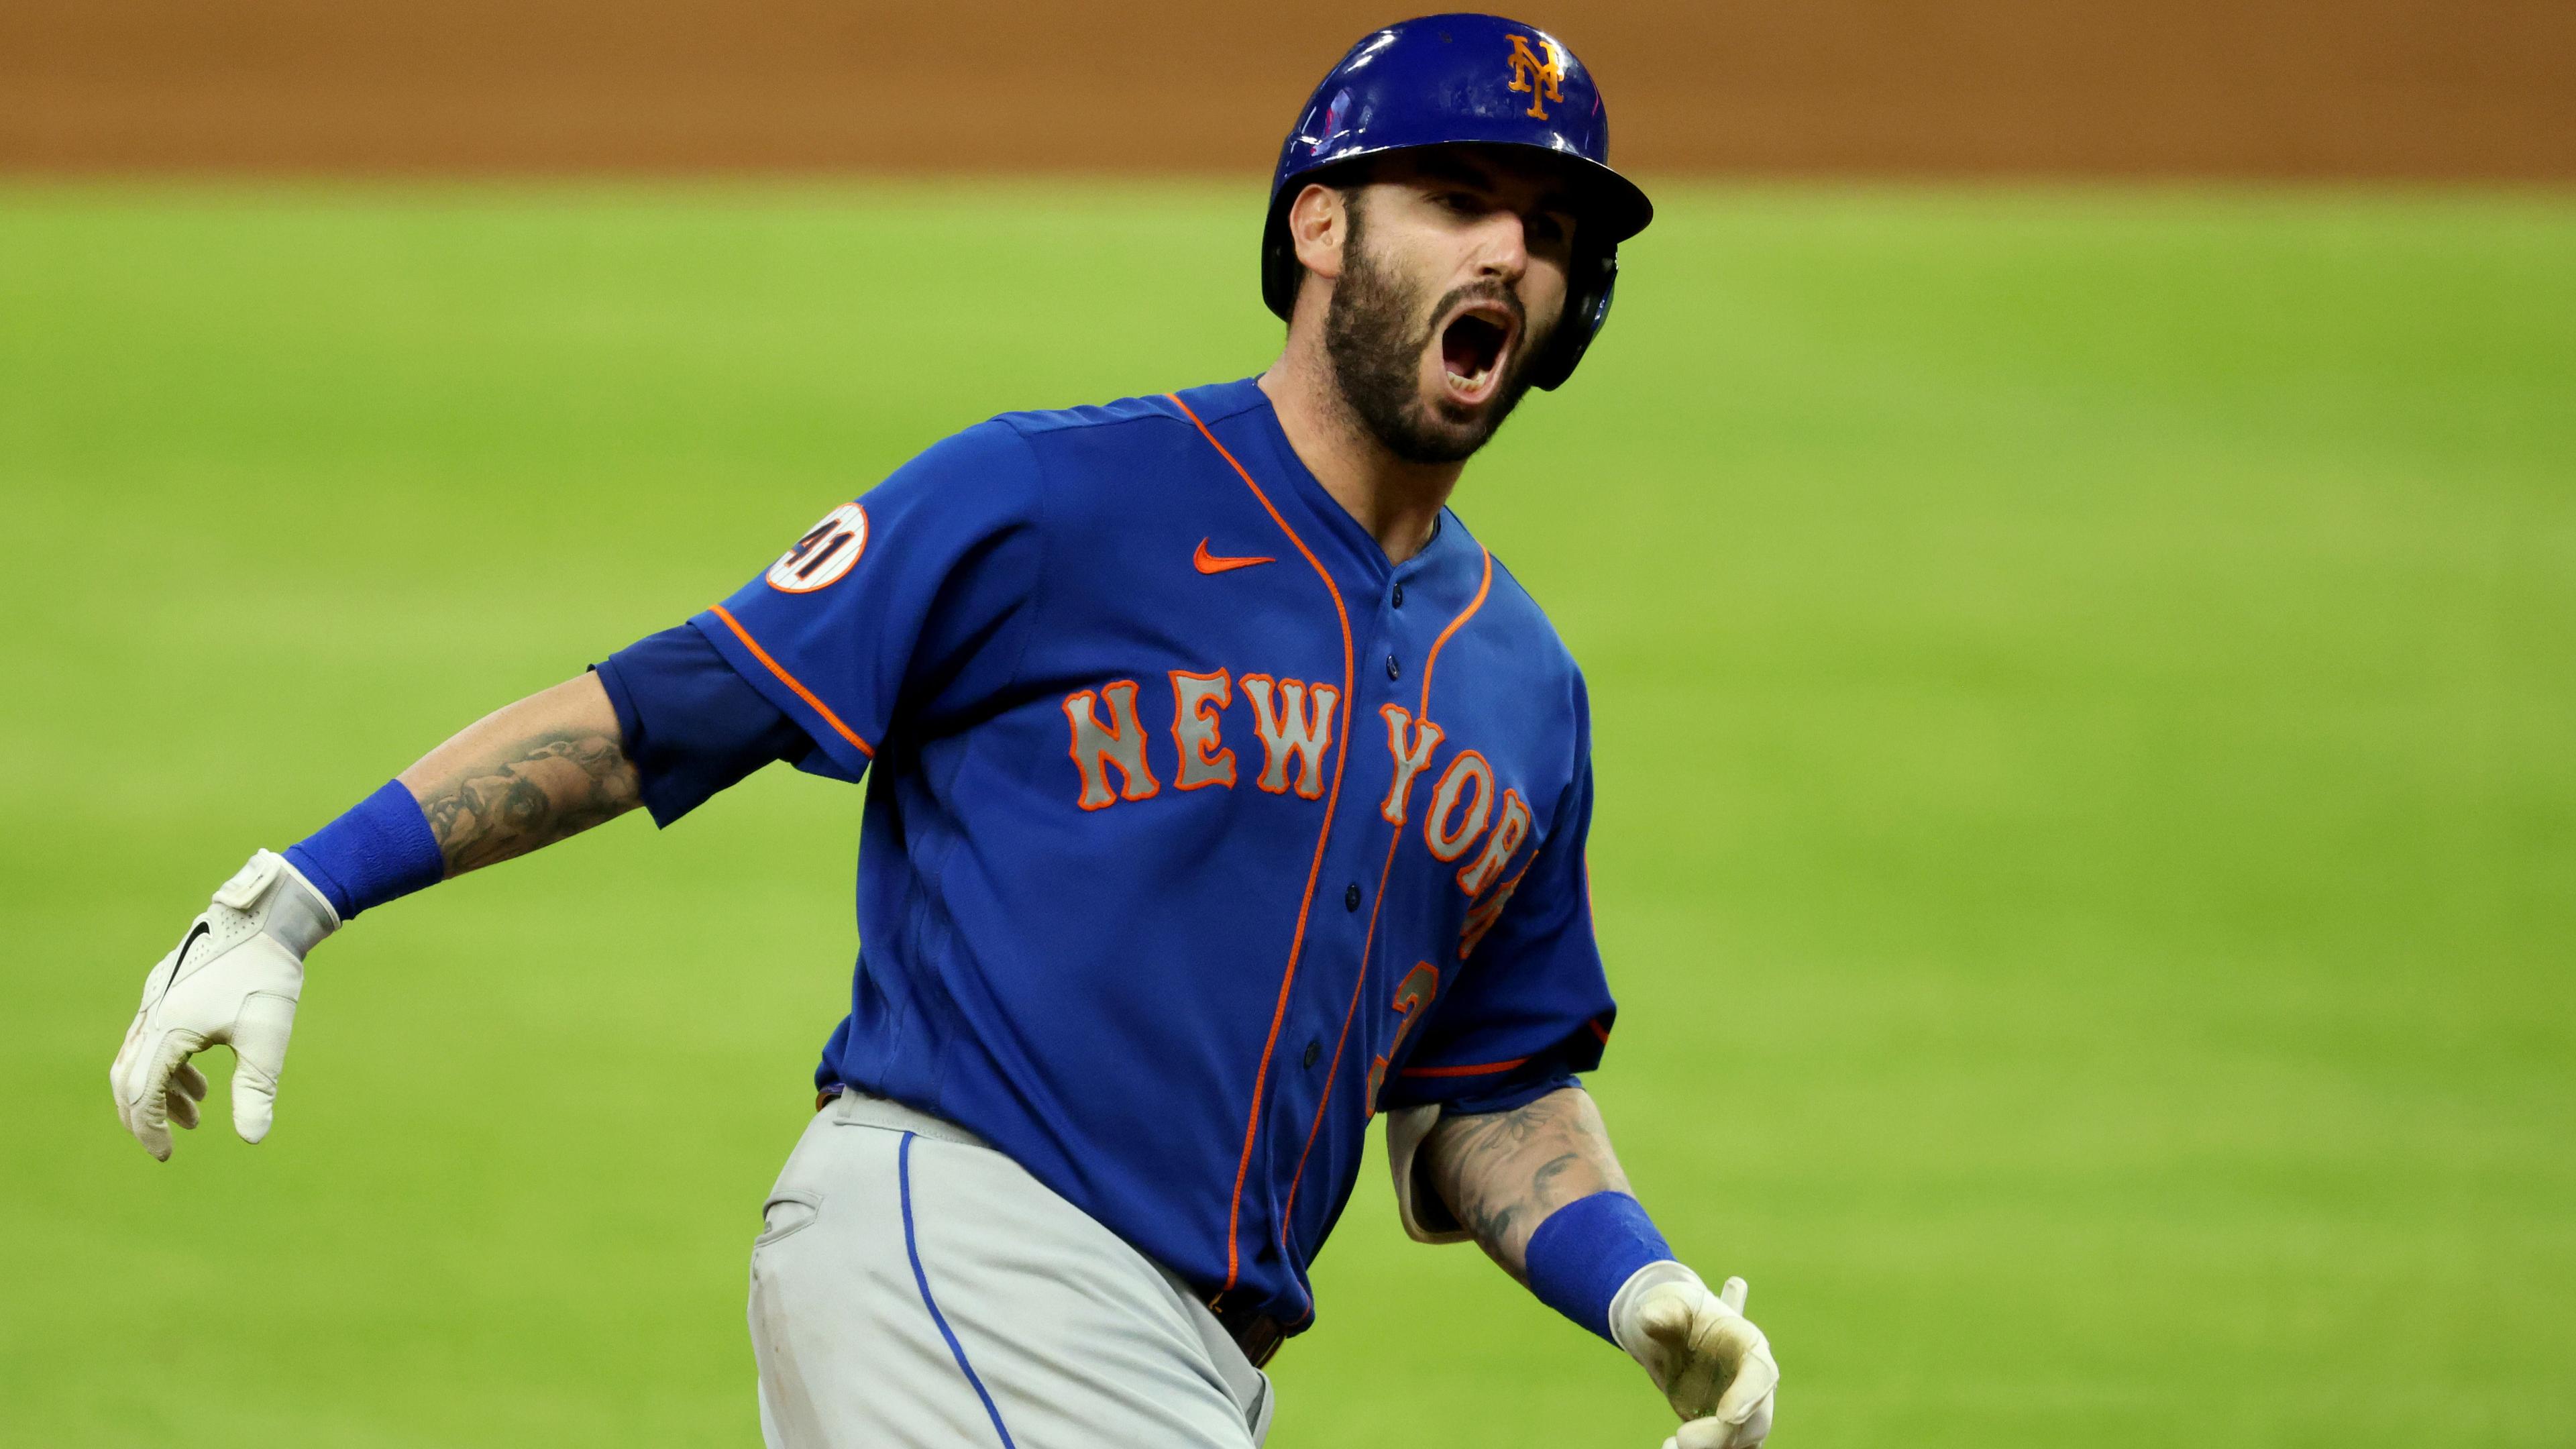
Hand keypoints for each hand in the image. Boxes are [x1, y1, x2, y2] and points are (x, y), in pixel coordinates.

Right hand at [110, 851, 338, 1159]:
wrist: (266, 918)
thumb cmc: (268, 977)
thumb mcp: (267, 1038)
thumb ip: (256, 1090)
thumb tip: (252, 1139)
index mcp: (170, 1028)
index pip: (142, 1092)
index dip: (149, 1128)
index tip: (166, 1155)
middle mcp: (153, 1013)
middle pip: (128, 1077)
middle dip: (144, 1115)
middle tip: (166, 1143)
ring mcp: (156, 999)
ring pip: (141, 1057)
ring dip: (162, 1090)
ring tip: (198, 1113)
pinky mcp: (167, 989)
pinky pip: (154, 1037)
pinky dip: (170, 1065)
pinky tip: (201, 1081)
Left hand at [1612, 1269, 1779, 1448]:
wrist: (1674, 1333)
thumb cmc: (1679, 1313)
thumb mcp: (1670, 1305)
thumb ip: (1662, 1312)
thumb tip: (1647, 1317)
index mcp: (1748, 1344)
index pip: (1760, 1373)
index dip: (1748, 1396)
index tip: (1727, 1416)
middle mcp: (1754, 1381)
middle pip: (1755, 1419)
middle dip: (1723, 1435)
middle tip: (1683, 1439)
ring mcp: (1744, 1407)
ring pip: (1742, 1441)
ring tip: (1667, 1447)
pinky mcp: (1729, 1428)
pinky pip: (1725, 1448)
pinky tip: (1667, 1447)